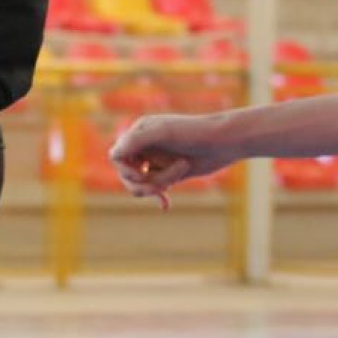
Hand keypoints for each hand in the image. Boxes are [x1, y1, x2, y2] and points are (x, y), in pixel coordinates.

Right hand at [109, 114, 241, 202]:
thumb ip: (137, 140)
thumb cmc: (195, 132)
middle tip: (164, 184)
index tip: (143, 171)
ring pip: (142, 184)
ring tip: (181, 172)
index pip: (117, 156)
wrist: (224, 141)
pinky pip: (154, 189)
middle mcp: (145, 146)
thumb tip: (113, 154)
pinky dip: (158, 197)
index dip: (127, 169)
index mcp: (140, 132)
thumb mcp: (164, 132)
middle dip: (146, 181)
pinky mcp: (170, 173)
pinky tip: (166, 205)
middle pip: (127, 174)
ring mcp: (157, 160)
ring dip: (159, 184)